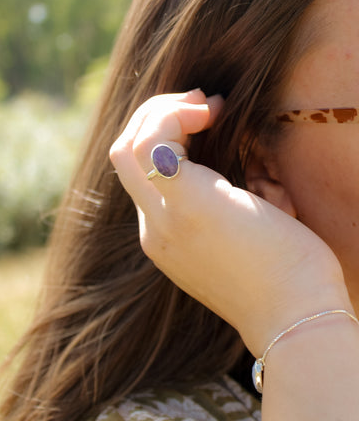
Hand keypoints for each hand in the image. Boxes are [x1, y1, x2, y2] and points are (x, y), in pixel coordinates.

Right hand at [110, 89, 351, 356]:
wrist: (297, 316)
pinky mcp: (184, 204)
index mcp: (164, 236)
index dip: (165, 136)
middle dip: (155, 116)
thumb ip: (224, 204)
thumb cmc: (284, 274)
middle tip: (201, 104)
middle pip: (123, 155)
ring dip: (162, 111)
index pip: (140, 173)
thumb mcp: (241, 235)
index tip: (209, 118)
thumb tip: (241, 160)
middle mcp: (153, 229)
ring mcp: (163, 219)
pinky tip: (208, 112)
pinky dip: (171, 116)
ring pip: (128, 146)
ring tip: (207, 106)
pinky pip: (151, 144)